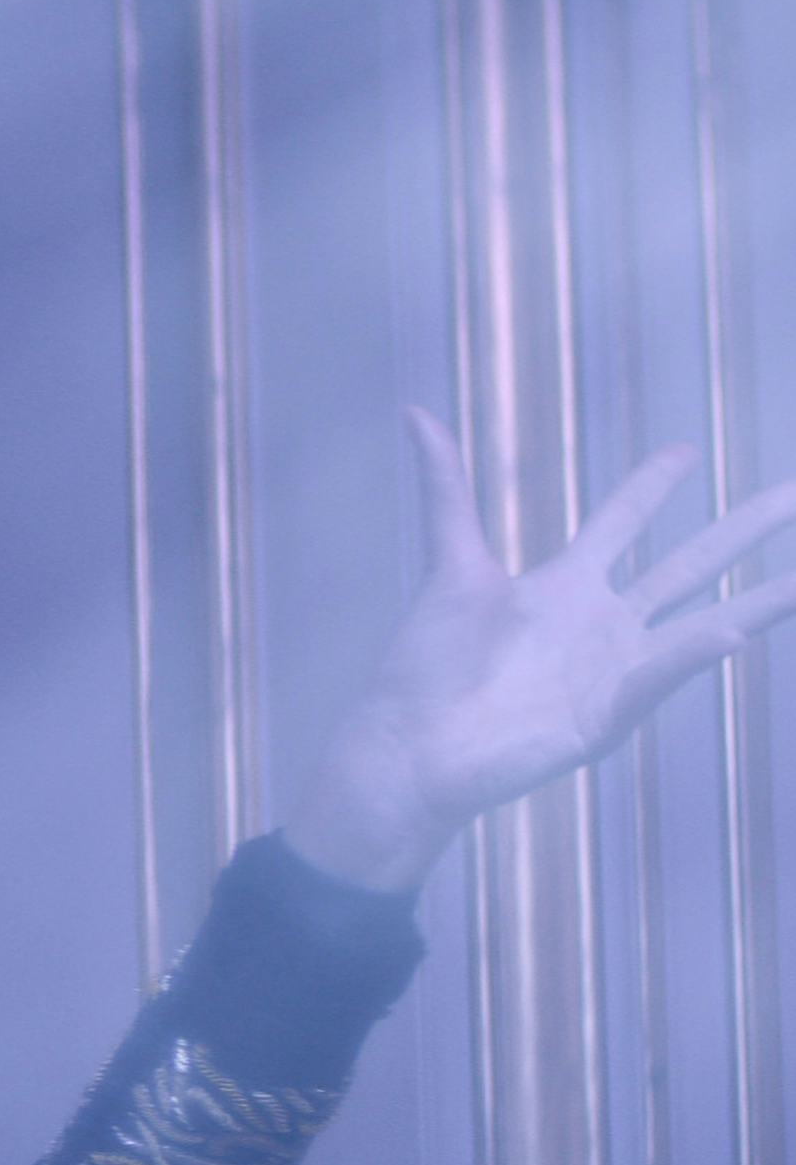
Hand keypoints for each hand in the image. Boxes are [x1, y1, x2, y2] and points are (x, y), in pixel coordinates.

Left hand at [286, 406, 795, 891]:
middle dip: (744, 528)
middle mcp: (597, 624)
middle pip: (689, 566)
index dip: (651, 485)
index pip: (621, 522)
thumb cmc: (424, 670)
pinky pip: (654, 681)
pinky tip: (730, 632)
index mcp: (564, 586)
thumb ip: (446, 494)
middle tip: (795, 493)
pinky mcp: (601, 720)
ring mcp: (607, 673)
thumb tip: (414, 414)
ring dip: (760, 602)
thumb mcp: (449, 568)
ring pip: (700, 627)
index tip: (685, 449)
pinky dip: (689, 658)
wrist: (408, 750)